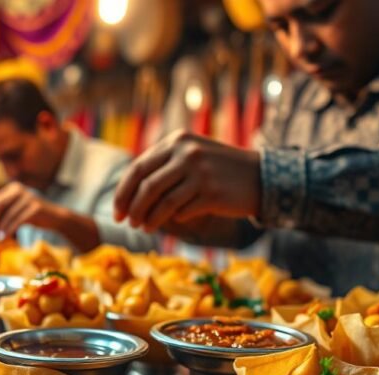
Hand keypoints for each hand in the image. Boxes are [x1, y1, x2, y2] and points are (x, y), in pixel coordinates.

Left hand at [0, 182, 65, 240]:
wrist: (55, 218)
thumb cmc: (31, 216)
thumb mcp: (14, 212)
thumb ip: (1, 215)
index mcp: (10, 188)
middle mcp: (17, 189)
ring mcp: (28, 197)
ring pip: (6, 214)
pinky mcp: (36, 207)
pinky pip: (17, 220)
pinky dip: (8, 230)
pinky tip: (5, 238)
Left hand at [113, 131, 262, 232]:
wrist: (261, 176)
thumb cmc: (220, 170)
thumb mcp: (192, 156)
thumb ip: (164, 166)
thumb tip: (129, 193)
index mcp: (177, 142)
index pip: (138, 168)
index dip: (123, 192)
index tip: (117, 211)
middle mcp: (187, 153)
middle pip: (146, 186)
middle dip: (132, 208)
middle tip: (127, 222)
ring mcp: (200, 172)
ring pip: (161, 201)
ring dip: (149, 219)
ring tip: (144, 228)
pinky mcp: (212, 192)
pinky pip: (181, 211)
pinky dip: (172, 219)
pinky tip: (171, 224)